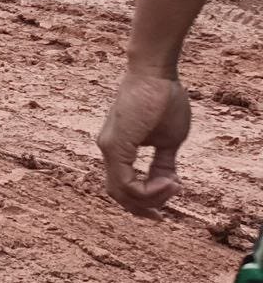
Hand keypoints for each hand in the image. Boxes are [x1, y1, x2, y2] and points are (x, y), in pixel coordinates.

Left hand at [96, 70, 191, 217]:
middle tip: (167, 206)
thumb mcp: (168, 140)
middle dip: (145, 207)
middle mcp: (108, 149)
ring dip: (150, 199)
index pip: (123, 186)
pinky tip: (168, 183)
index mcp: (118, 149)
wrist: (156, 74)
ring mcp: (109, 147)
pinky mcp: (116, 144)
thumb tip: (168, 182)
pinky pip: (125, 182)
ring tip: (173, 186)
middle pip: (119, 195)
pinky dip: (147, 190)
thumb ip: (163, 162)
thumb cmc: (162, 100)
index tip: (174, 191)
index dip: (146, 200)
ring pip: (121, 192)